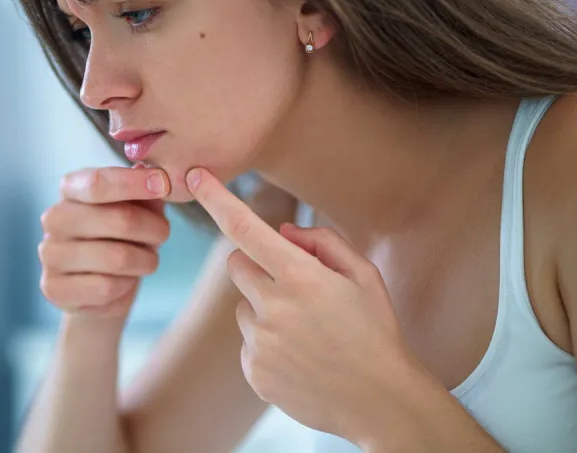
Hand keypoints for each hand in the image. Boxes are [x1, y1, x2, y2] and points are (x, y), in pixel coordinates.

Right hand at [38, 165, 170, 318]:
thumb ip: (146, 195)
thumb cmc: (121, 240)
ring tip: (148, 261)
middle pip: (120, 219)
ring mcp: (50, 254)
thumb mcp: (138, 211)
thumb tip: (155, 175)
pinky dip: (126, 286)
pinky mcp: (54, 288)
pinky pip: (107, 287)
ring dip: (146, 261)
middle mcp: (54, 218)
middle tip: (164, 233)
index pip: (99, 182)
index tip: (163, 184)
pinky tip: (123, 282)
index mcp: (70, 189)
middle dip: (154, 228)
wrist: (98, 291)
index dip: (135, 183)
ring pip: (118, 258)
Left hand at [186, 167, 423, 443]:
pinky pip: (248, 343)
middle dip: (256, 265)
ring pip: (243, 308)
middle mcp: (273, 308)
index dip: (217, 198)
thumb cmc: (375, 330)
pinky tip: (300, 356)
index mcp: (301, 277)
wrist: (381, 401)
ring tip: (305, 332)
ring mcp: (261, 343)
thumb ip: (323, 242)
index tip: (195, 175)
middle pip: (237, 265)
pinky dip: (267, 344)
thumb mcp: (364, 276)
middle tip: (292, 285)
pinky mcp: (254, 372)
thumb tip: (282, 232)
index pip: (245, 228)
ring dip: (264, 309)